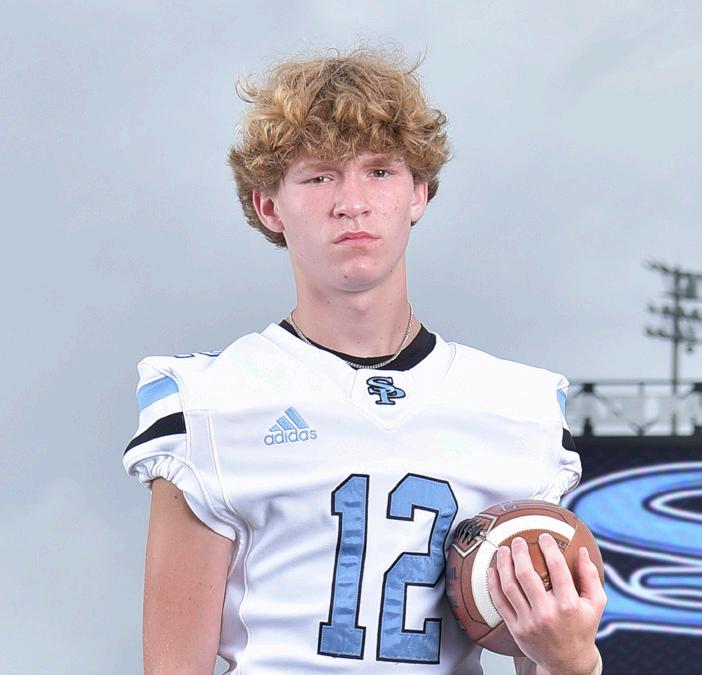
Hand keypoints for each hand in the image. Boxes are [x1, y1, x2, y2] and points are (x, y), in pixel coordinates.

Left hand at [486, 533, 605, 674]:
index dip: (549, 548)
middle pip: (526, 575)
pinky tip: (492, 570)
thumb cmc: (582, 628)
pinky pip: (500, 602)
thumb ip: (590, 577)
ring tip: (502, 550)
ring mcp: (529, 621)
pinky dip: (492, 584)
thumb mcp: (595, 605)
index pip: (557, 569)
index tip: (543, 536)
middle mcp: (547, 613)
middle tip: (517, 540)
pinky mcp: (516, 629)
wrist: (568, 662)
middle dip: (519, 552)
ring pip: (509, 587)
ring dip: (503, 564)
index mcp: (568, 604)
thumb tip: (582, 551)